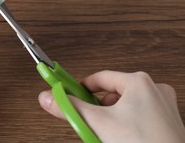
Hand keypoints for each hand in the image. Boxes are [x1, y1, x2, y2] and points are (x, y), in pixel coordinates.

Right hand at [38, 71, 184, 142]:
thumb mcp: (98, 123)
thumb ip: (70, 108)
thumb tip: (49, 98)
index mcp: (139, 82)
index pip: (99, 77)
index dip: (81, 87)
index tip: (69, 93)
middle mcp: (153, 89)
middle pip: (112, 92)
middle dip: (97, 107)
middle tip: (88, 119)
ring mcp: (162, 104)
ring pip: (125, 104)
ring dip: (111, 116)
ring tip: (106, 132)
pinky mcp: (166, 119)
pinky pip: (138, 113)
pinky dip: (125, 122)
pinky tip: (120, 136)